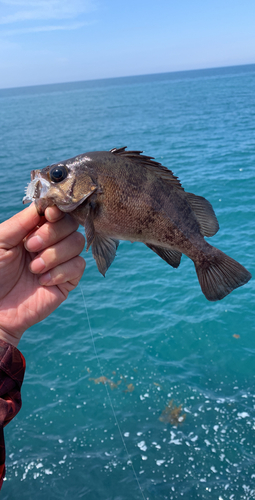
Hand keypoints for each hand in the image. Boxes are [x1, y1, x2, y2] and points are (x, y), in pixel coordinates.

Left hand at [0, 204, 84, 346]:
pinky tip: (42, 281)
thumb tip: (44, 205)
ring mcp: (61, 261)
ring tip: (33, 268)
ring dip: (54, 254)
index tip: (48, 215)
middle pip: (71, 224)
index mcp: (34, 230)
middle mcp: (50, 242)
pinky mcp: (68, 280)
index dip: (56, 210)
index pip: (56, 211)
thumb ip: (21, 222)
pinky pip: (78, 266)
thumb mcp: (0, 242)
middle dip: (52, 233)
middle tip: (30, 247)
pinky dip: (60, 271)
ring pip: (77, 243)